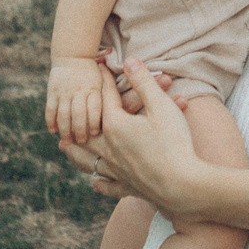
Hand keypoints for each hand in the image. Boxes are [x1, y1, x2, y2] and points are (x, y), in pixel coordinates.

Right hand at [46, 58, 109, 143]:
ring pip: (63, 114)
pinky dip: (51, 121)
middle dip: (79, 130)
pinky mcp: (53, 91)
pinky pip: (50, 108)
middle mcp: (79, 90)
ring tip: (67, 140)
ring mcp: (65, 91)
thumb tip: (115, 119)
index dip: (94, 122)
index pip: (94, 108)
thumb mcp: (103, 82)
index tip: (94, 133)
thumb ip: (106, 98)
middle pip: (78, 114)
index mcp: (94, 88)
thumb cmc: (93, 74)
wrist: (74, 55)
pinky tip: (53, 130)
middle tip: (81, 141)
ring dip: (65, 129)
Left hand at [80, 57, 205, 214]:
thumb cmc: (174, 143)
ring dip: (76, 153)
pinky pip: (108, 185)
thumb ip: (143, 83)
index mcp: (115, 125)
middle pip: (86, 130)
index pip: (106, 97)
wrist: (182, 186)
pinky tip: (96, 183)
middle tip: (65, 112)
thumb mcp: (161, 106)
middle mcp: (109, 149)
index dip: (104, 79)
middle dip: (77, 118)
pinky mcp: (128, 187)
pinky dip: (100, 183)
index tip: (99, 66)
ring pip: (89, 160)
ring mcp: (117, 170)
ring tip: (66, 148)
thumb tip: (129, 61)